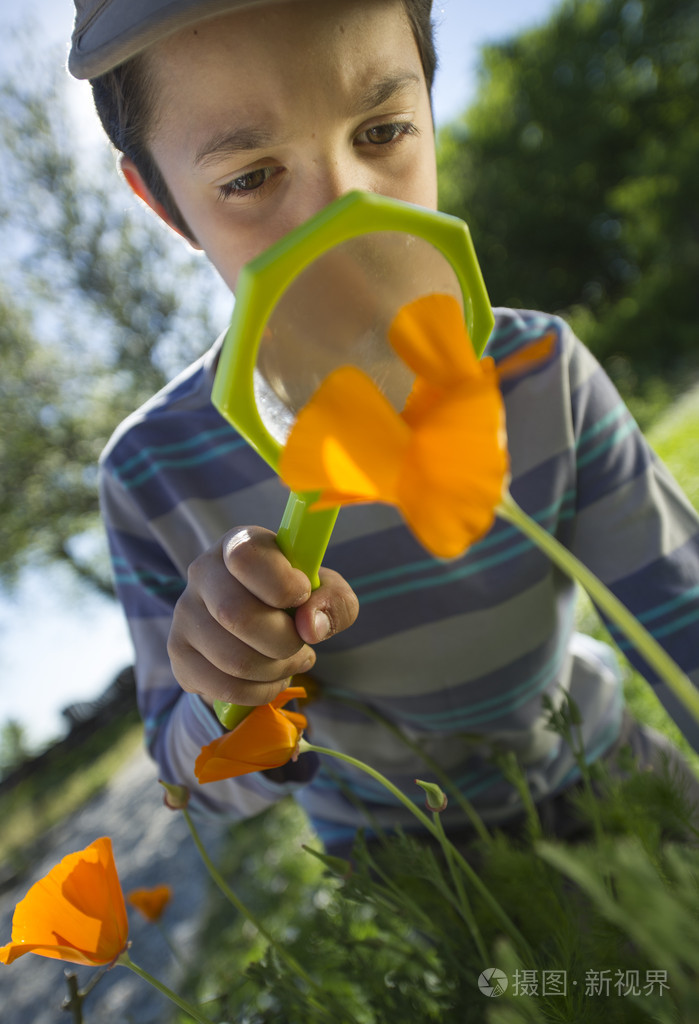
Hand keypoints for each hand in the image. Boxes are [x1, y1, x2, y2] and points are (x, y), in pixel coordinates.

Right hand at [167, 526, 358, 706]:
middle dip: (284, 640)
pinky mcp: (179, 654)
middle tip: (301, 642)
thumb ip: (335, 601)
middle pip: (238, 616)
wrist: (258, 629)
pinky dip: (260, 691)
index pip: (245, 559)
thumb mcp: (326, 592)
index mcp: (238, 544)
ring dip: (277, 669)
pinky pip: (225, 687)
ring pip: (234, 660)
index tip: (302, 596)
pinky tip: (270, 678)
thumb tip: (311, 627)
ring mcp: (184, 614)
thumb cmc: (294, 600)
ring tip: (290, 660)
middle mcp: (202, 573)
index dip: (282, 585)